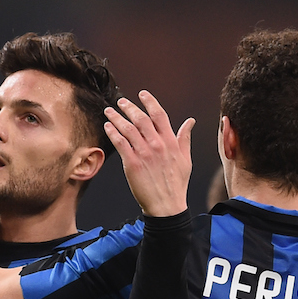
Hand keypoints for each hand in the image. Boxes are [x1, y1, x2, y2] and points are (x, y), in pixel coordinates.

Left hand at [104, 91, 193, 216]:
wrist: (167, 205)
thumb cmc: (177, 183)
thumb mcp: (186, 159)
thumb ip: (184, 138)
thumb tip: (190, 121)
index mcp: (170, 142)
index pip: (159, 115)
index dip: (150, 102)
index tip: (142, 94)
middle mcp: (157, 144)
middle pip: (141, 119)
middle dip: (129, 107)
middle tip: (120, 101)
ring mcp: (144, 153)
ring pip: (128, 129)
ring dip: (117, 117)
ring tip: (109, 111)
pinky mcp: (132, 163)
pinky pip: (120, 143)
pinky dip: (113, 133)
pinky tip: (107, 127)